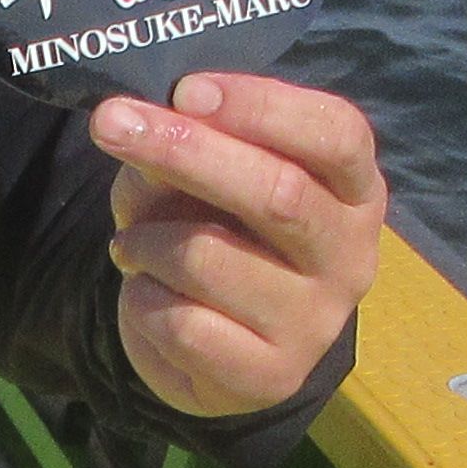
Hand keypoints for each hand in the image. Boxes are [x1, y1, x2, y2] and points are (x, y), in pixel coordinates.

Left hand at [96, 70, 387, 419]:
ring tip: (129, 245)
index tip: (186, 90)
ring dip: (145, 241)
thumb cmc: (221, 234)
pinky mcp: (271, 376)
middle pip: (278, 192)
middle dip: (185, 151)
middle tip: (112, 124)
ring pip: (210, 258)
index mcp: (355, 189)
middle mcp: (351, 255)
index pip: (336, 133)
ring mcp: (317, 323)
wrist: (219, 348)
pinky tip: (145, 295)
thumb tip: (143, 131)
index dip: (260, 106)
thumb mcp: (205, 176)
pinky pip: (183, 324)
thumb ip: (189, 146)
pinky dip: (141, 299)